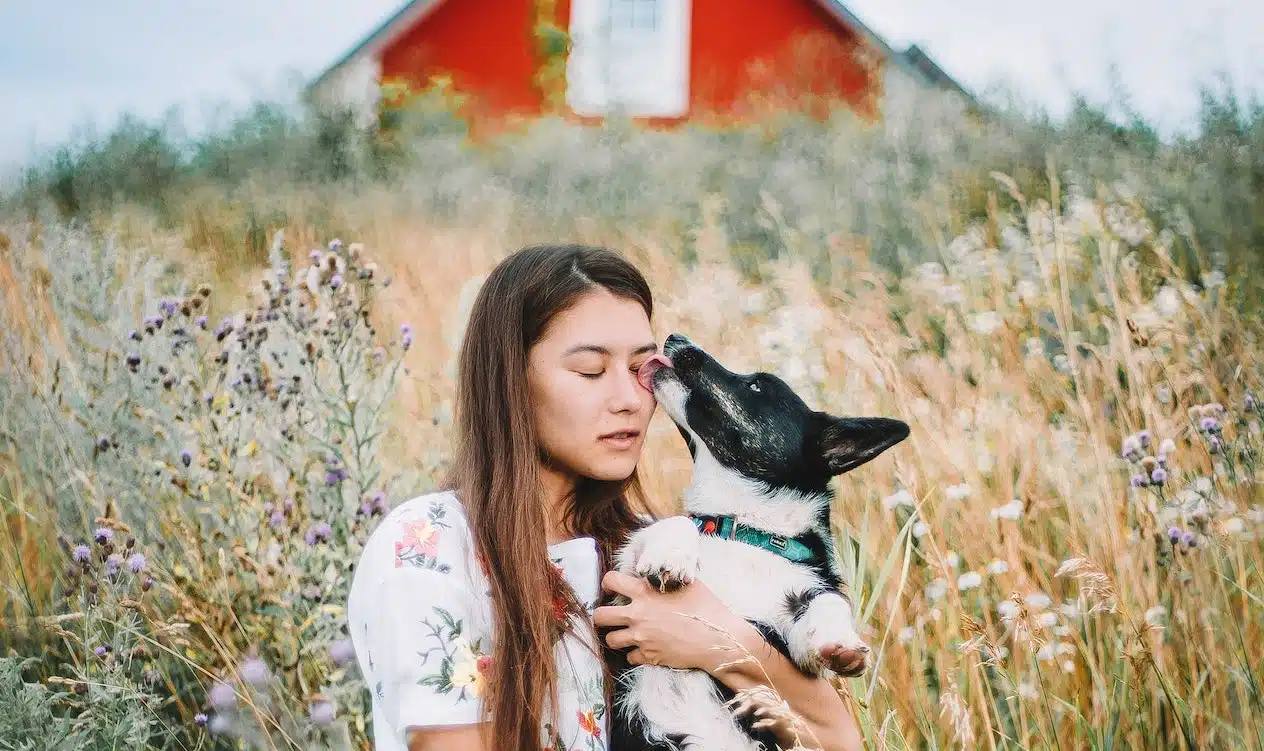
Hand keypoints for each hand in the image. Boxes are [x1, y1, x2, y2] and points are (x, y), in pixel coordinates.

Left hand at [593, 570, 754, 672]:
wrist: (717, 638)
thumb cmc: (706, 607)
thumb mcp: (686, 583)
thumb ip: (665, 577)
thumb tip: (659, 572)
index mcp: (645, 592)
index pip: (611, 580)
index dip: (608, 582)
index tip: (612, 588)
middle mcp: (638, 615)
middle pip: (600, 616)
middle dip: (601, 615)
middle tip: (609, 616)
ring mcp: (642, 637)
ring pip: (611, 640)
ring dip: (616, 636)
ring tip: (625, 634)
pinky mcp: (649, 656)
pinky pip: (629, 658)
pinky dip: (634, 654)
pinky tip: (643, 648)